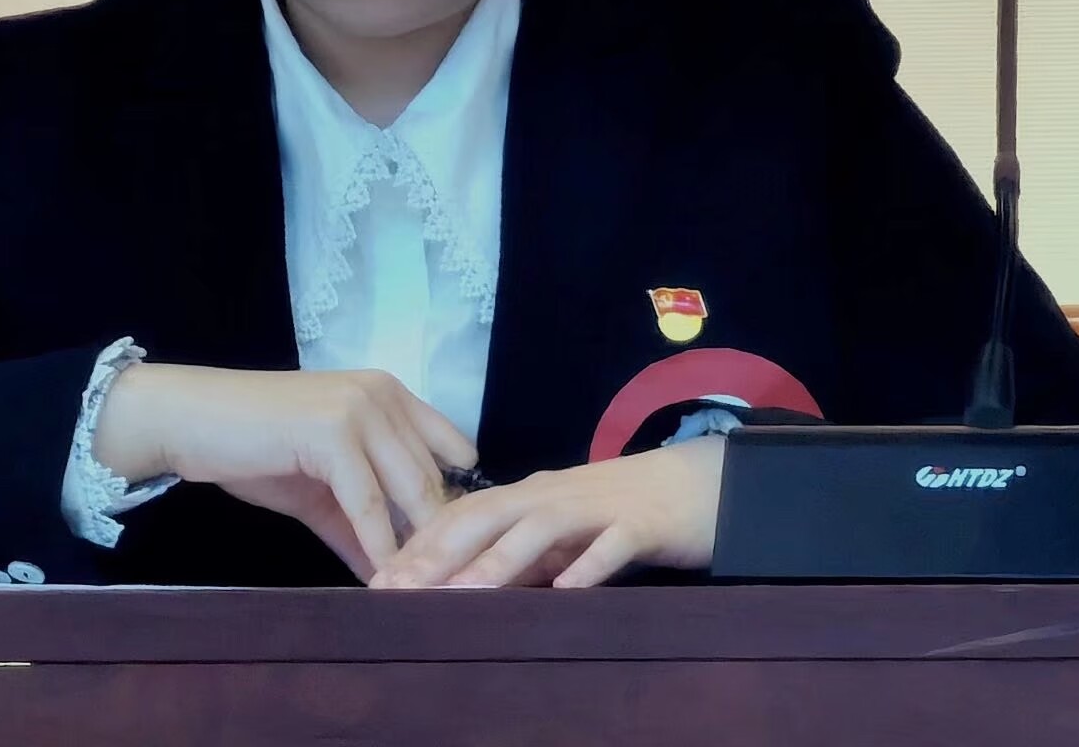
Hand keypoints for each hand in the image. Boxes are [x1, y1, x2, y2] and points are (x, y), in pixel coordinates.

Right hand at [95, 364, 476, 578]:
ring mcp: (360, 410)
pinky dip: (379, 547)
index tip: (459, 554)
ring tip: (421, 595)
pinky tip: (383, 581)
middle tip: (445, 590)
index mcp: (389, 395)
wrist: (191, 420)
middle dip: (440, 538)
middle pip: (433, 478)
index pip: (451, 449)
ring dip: (417, 549)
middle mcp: (383, 395)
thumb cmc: (253, 448)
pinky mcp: (333, 433)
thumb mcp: (320, 489)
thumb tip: (394, 574)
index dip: (456, 502)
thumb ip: (361, 523)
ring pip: (410, 491)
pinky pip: (368, 504)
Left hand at [371, 436, 724, 588]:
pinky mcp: (640, 525)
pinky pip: (612, 544)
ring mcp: (597, 507)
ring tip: (463, 592)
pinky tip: (567, 588)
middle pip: (487, 516)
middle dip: (440, 552)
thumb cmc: (623, 512)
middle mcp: (555, 495)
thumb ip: (519, 556)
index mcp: (531, 496)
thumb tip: (466, 587)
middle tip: (397, 587)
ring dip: (500, 560)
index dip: (420, 544)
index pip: (464, 514)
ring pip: (540, 529)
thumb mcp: (561, 535)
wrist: (700, 485)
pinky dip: (589, 564)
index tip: (379, 578)